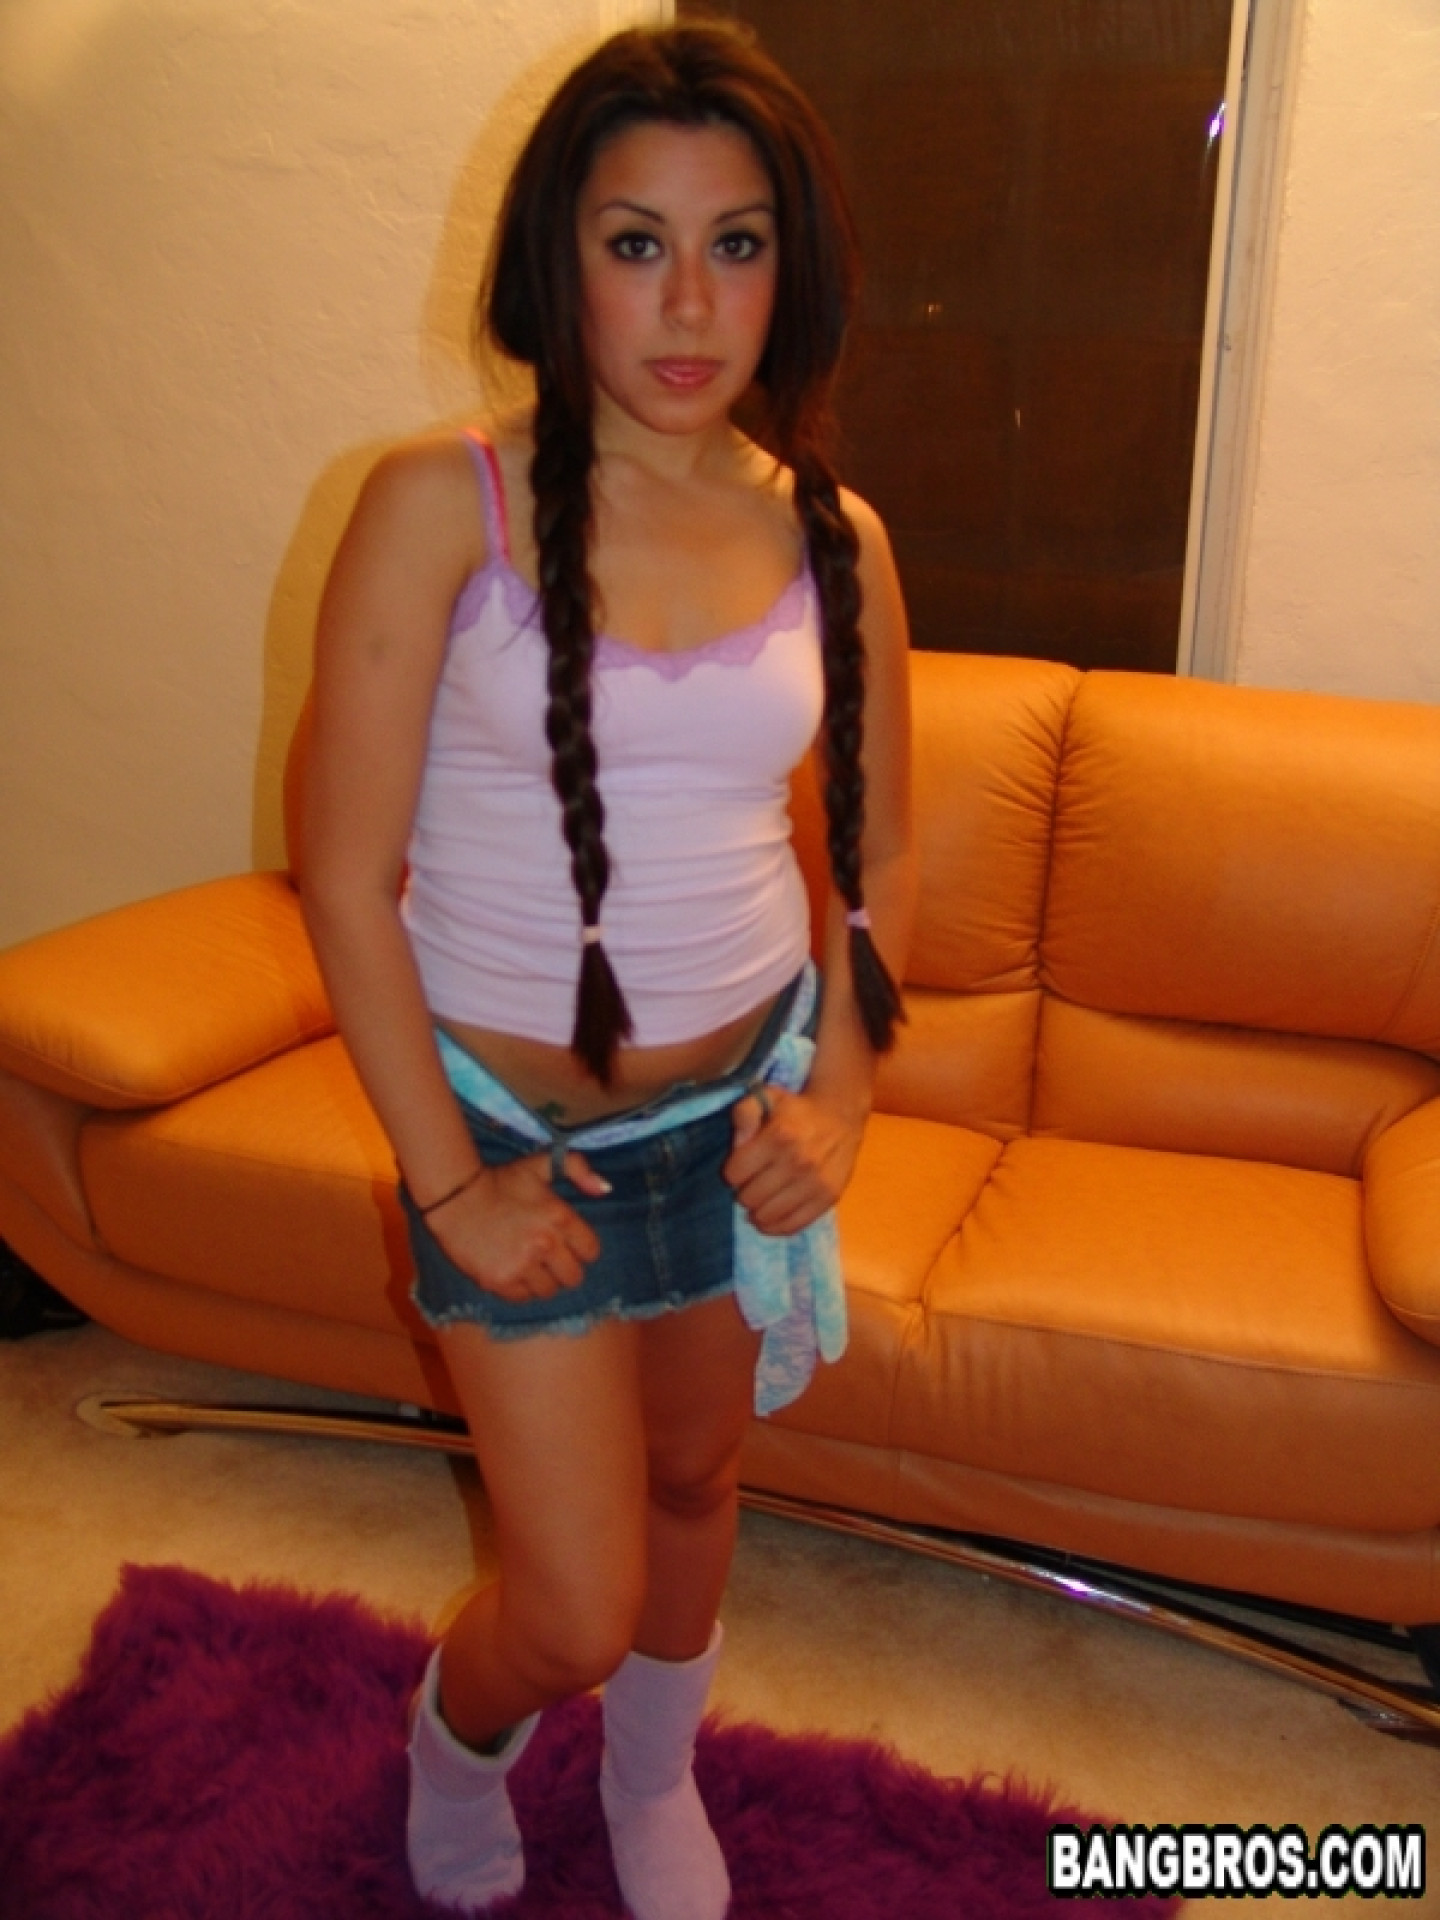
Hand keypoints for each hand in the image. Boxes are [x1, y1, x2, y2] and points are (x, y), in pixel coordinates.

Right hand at [425, 1151, 606, 1299]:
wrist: (455, 1196)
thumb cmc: (501, 1181)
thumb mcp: (540, 1165)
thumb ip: (578, 1168)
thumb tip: (605, 1189)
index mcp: (560, 1218)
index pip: (591, 1252)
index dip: (581, 1249)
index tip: (568, 1244)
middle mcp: (545, 1245)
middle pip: (573, 1277)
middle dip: (564, 1268)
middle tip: (548, 1258)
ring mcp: (522, 1265)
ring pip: (549, 1291)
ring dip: (542, 1280)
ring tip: (528, 1264)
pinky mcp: (500, 1281)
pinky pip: (523, 1298)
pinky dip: (520, 1289)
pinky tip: (511, 1270)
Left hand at [723, 1088, 861, 1236]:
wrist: (841, 1114)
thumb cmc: (797, 1109)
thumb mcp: (766, 1098)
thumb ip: (743, 1114)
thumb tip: (738, 1145)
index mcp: (779, 1136)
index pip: (735, 1173)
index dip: (732, 1171)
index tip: (741, 1166)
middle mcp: (798, 1162)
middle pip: (749, 1198)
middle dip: (744, 1191)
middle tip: (752, 1182)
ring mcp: (815, 1183)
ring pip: (767, 1216)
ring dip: (757, 1210)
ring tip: (761, 1198)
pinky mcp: (828, 1198)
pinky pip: (793, 1225)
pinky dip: (776, 1226)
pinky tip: (770, 1217)